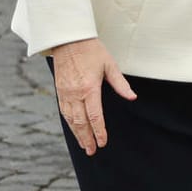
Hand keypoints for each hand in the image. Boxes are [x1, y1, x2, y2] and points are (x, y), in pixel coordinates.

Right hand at [50, 36, 136, 154]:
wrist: (68, 39)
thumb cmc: (92, 50)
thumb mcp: (110, 65)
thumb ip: (120, 84)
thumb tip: (132, 97)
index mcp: (89, 88)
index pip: (95, 116)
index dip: (99, 131)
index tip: (103, 142)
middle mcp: (75, 93)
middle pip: (81, 122)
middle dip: (87, 138)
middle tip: (92, 151)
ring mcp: (65, 93)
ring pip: (70, 119)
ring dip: (77, 134)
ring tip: (84, 145)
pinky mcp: (59, 90)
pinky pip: (63, 111)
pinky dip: (69, 123)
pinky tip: (74, 129)